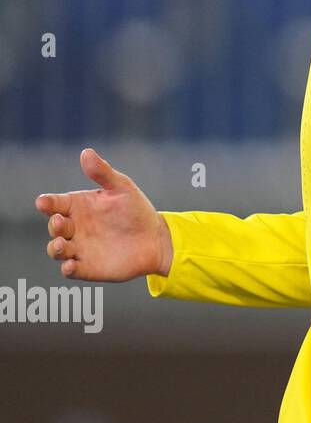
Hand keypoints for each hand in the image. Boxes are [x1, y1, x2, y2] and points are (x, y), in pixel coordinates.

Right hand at [35, 148, 171, 280]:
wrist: (155, 238)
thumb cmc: (135, 210)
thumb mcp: (122, 188)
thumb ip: (103, 172)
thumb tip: (86, 152)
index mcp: (77, 206)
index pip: (54, 204)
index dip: (47, 203)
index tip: (44, 202)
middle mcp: (73, 228)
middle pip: (54, 227)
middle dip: (53, 225)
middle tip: (60, 221)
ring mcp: (78, 248)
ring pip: (57, 250)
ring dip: (55, 248)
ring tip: (62, 244)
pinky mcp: (87, 267)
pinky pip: (71, 270)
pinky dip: (67, 269)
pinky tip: (70, 266)